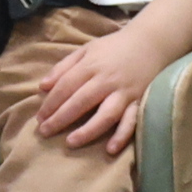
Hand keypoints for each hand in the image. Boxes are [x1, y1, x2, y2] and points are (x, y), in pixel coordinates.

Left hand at [33, 24, 166, 153]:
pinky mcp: (139, 101)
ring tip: (71, 142)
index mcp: (91, 65)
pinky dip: (122, 135)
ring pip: (105, 114)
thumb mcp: (86, 49)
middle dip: (60, 119)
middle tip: (45, 132)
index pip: (66, 86)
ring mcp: (124, 92)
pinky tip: (110, 149)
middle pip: (80, 102)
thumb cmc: (115, 47)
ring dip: (87, 130)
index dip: (51, 103)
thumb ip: (64, 67)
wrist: (152, 42)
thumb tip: (42, 87)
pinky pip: (131, 120)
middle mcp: (107, 80)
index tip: (40, 118)